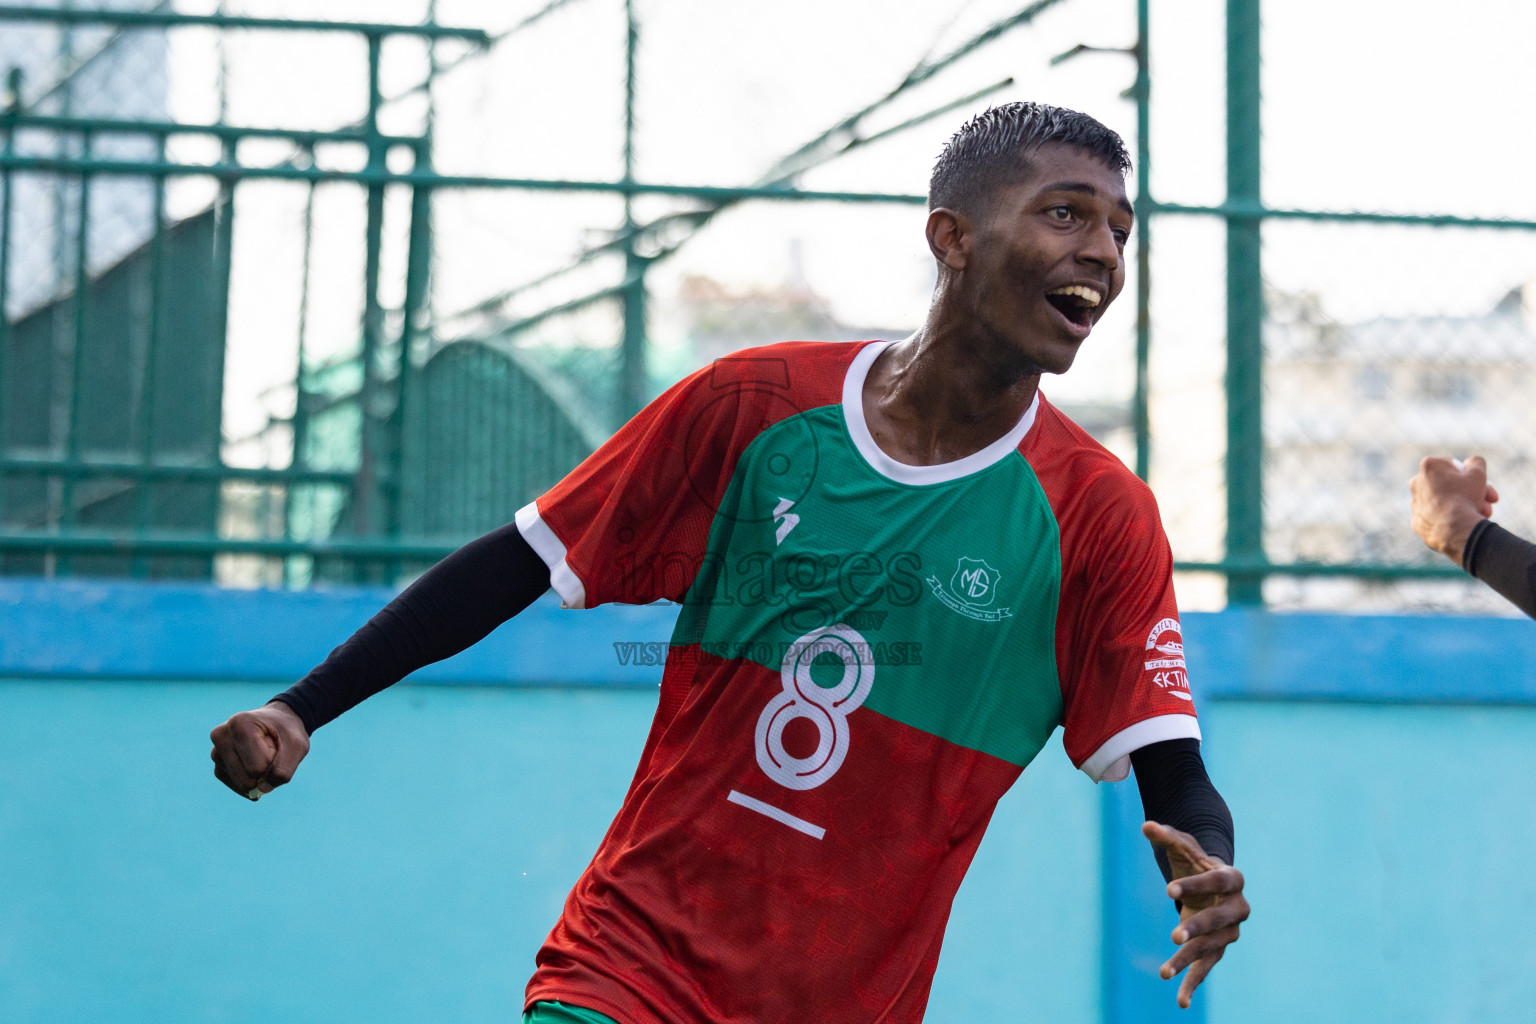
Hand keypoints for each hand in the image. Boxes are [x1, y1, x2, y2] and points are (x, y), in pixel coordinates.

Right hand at [210, 701, 309, 799]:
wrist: (277, 724)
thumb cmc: (287, 732)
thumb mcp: (297, 745)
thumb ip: (284, 770)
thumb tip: (262, 790)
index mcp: (239, 724)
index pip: (258, 767)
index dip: (274, 761)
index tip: (275, 742)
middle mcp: (221, 736)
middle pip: (247, 779)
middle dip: (266, 771)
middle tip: (270, 750)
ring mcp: (216, 753)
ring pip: (242, 785)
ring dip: (260, 776)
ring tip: (261, 755)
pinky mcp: (218, 767)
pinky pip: (238, 788)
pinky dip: (254, 782)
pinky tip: (256, 765)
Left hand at [1142, 821, 1248, 1008]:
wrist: (1212, 882)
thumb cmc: (1195, 862)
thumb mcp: (1182, 847)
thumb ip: (1166, 836)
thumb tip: (1145, 826)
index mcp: (1233, 878)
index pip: (1216, 881)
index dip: (1195, 886)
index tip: (1168, 890)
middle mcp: (1238, 908)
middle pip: (1217, 921)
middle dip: (1197, 929)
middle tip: (1174, 936)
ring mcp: (1230, 931)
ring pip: (1210, 949)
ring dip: (1188, 961)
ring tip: (1164, 972)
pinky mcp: (1218, 948)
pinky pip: (1207, 968)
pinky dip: (1194, 984)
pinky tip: (1181, 1002)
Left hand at [1410, 455, 1497, 562]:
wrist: (1454, 530)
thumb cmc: (1465, 497)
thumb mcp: (1478, 473)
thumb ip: (1476, 462)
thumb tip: (1472, 462)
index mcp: (1429, 467)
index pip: (1455, 466)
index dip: (1473, 475)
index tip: (1483, 484)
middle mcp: (1417, 483)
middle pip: (1452, 485)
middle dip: (1474, 493)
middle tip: (1490, 501)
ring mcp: (1415, 504)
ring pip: (1447, 502)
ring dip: (1466, 506)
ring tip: (1484, 514)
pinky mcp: (1417, 522)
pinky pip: (1439, 517)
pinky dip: (1452, 519)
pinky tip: (1465, 525)